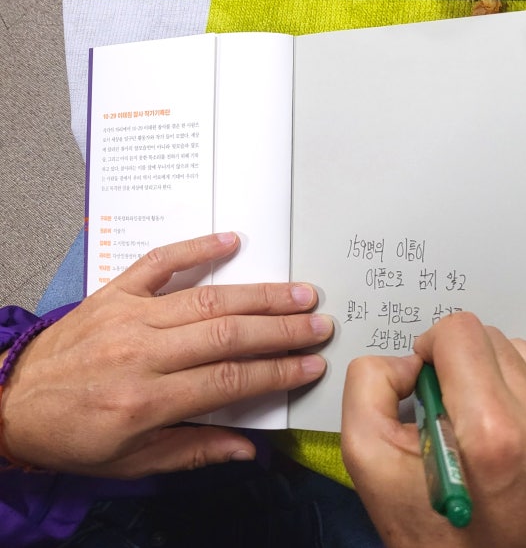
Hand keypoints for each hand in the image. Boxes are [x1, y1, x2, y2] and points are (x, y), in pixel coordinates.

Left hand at [1, 233, 331, 477]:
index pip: (229, 381)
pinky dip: (197, 248)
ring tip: (298, 293)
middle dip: (281, 330)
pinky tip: (232, 240)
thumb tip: (248, 449)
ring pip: (207, 299)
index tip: (310, 365)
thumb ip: (193, 451)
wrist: (9, 402)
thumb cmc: (71, 436)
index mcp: (145, 401)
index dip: (277, 373)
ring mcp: (128, 316)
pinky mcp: (114, 293)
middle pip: (226, 334)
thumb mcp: (131, 461)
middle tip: (319, 324)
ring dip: (258, 295)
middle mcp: (140, 354)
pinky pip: (159, 262)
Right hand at [341, 312, 525, 547]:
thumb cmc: (420, 524)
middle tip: (445, 408)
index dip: (430, 348)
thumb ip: (370, 382)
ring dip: (490, 373)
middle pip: (493, 338)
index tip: (423, 383)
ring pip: (523, 354)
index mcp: (491, 435)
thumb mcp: (365, 453)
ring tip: (474, 419)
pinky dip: (518, 393)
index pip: (462, 332)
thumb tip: (412, 358)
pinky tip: (501, 429)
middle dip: (459, 361)